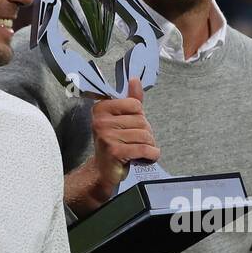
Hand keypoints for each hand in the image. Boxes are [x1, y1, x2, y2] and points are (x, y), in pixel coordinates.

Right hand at [66, 77, 159, 213]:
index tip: (131, 128)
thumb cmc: (115, 144)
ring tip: (140, 152)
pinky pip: (144, 148)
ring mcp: (106, 136)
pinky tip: (146, 158)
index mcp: (101, 109)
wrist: (103, 173)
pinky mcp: (114, 151)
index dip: (140, 118)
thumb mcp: (122, 120)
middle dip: (146, 134)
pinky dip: (151, 155)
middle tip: (136, 143)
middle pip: (142, 121)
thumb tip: (135, 79)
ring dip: (149, 146)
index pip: (135, 105)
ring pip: (145, 135)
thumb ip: (130, 100)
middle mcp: (101, 121)